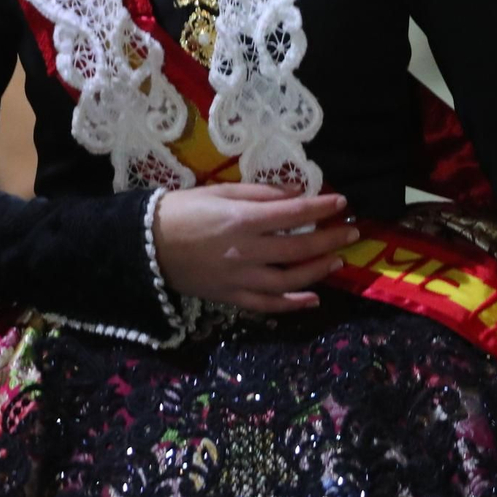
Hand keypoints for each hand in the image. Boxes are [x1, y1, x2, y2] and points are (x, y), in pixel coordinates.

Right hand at [153, 183, 358, 313]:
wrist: (145, 246)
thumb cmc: (183, 210)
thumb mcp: (219, 192)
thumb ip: (259, 195)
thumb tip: (295, 195)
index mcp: (242, 220)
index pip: (293, 214)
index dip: (321, 208)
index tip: (342, 202)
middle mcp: (246, 252)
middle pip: (298, 248)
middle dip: (329, 239)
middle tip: (351, 232)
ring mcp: (240, 279)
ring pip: (289, 280)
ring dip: (317, 271)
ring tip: (337, 261)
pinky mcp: (231, 298)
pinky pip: (267, 305)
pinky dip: (292, 304)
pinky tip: (312, 298)